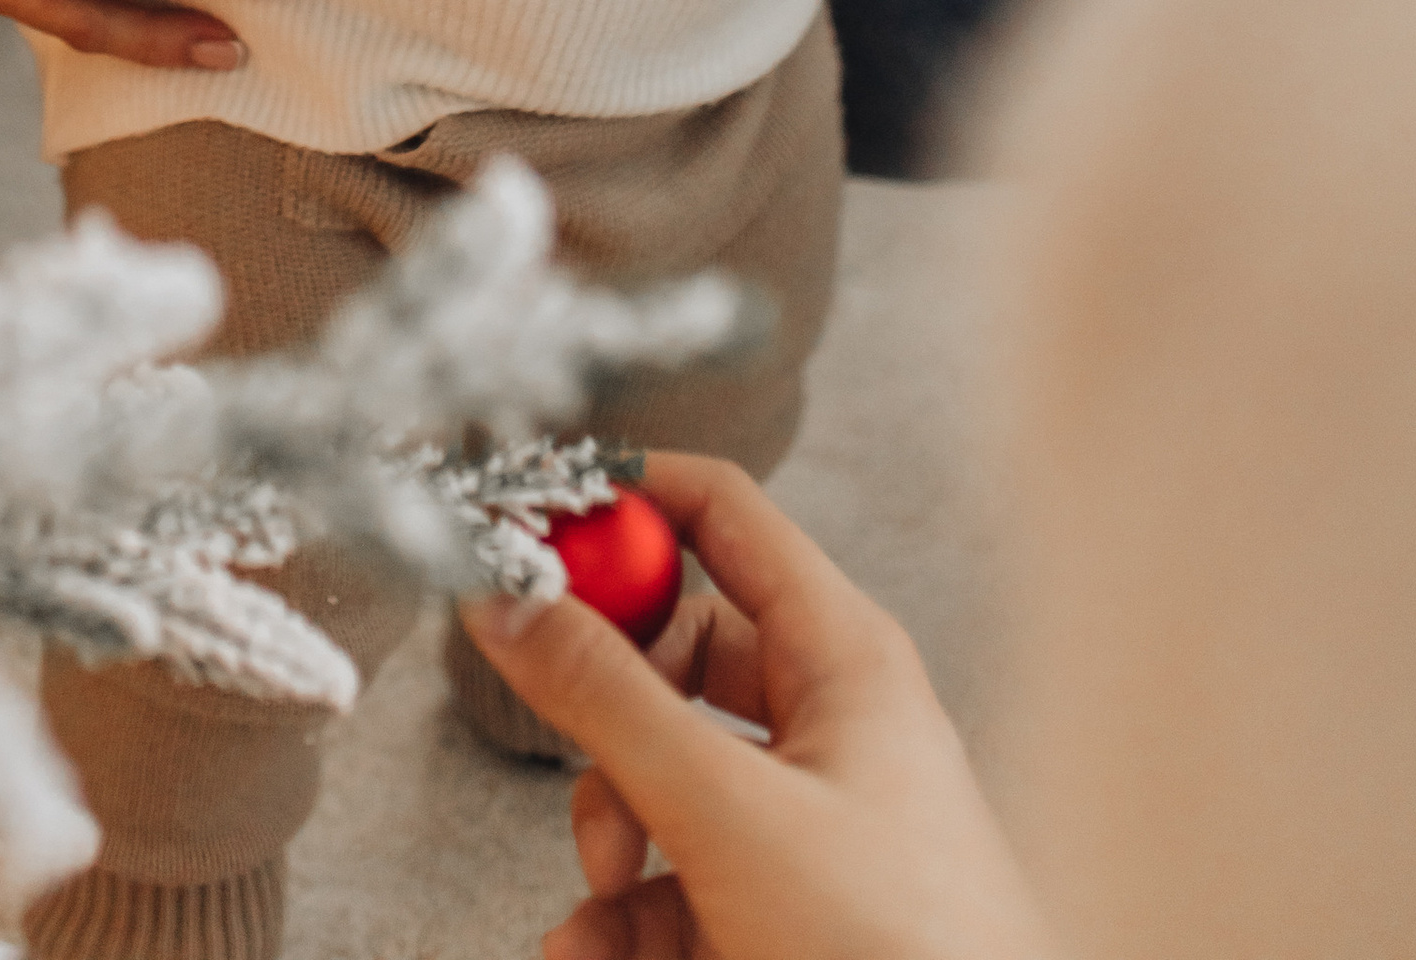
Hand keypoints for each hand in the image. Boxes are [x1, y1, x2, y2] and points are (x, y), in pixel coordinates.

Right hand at [459, 455, 1051, 959]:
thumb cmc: (900, 952)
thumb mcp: (728, 813)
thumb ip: (608, 700)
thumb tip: (514, 603)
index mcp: (841, 656)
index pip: (719, 514)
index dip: (624, 502)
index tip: (530, 531)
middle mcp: (827, 724)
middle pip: (673, 657)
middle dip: (603, 717)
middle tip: (561, 739)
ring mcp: (808, 822)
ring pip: (664, 779)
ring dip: (606, 839)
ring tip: (599, 901)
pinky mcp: (787, 907)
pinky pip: (678, 878)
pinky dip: (626, 919)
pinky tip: (597, 953)